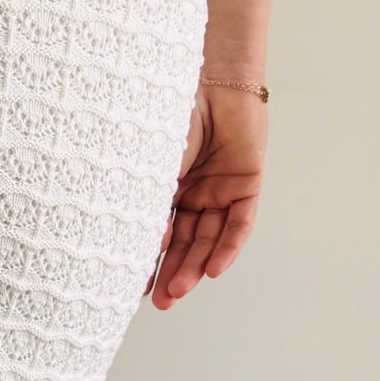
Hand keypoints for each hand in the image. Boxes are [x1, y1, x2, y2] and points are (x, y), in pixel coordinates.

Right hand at [146, 83, 266, 309]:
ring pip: (208, 238)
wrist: (207, 78)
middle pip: (183, 242)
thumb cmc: (168, 114)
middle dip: (172, 273)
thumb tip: (143, 246)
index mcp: (166, 185)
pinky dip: (227, 248)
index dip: (148, 259)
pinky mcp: (246, 185)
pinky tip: (213, 272)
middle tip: (159, 302)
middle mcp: (193, 191)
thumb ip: (149, 204)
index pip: (158, 232)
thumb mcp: (151, 166)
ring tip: (177, 292)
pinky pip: (238, 224)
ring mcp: (219, 189)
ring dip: (195, 266)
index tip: (133, 286)